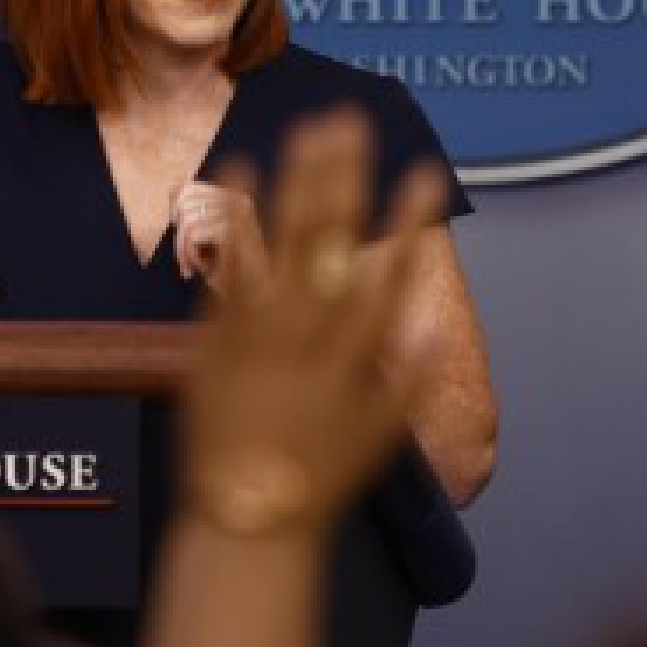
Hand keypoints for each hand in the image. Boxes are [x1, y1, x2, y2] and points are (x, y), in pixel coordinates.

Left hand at [169, 178, 267, 289]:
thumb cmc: (230, 268)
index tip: (183, 237)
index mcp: (235, 196)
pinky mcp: (235, 232)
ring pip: (188, 221)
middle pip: (185, 204)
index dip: (177, 213)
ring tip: (195, 266)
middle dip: (180, 235)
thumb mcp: (207, 234)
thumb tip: (173, 188)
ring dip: (184, 249)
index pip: (189, 189)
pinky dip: (190, 254)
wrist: (254, 297)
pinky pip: (194, 235)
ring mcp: (239, 215)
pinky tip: (201, 269)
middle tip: (187, 259)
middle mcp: (239, 200)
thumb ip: (192, 211)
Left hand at [181, 111, 445, 536]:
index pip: (391, 275)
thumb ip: (405, 382)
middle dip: (346, 179)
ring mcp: (259, 338)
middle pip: (333, 244)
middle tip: (353, 123)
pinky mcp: (214, 340)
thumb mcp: (376, 438)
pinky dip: (234, 221)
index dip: (409, 222)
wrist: (245, 522)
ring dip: (296, 182)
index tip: (426, 172)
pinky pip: (225, 270)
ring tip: (307, 129)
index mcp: (356, 362)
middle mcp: (311, 341)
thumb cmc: (317, 482)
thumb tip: (432, 331)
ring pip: (282, 247)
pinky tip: (236, 170)